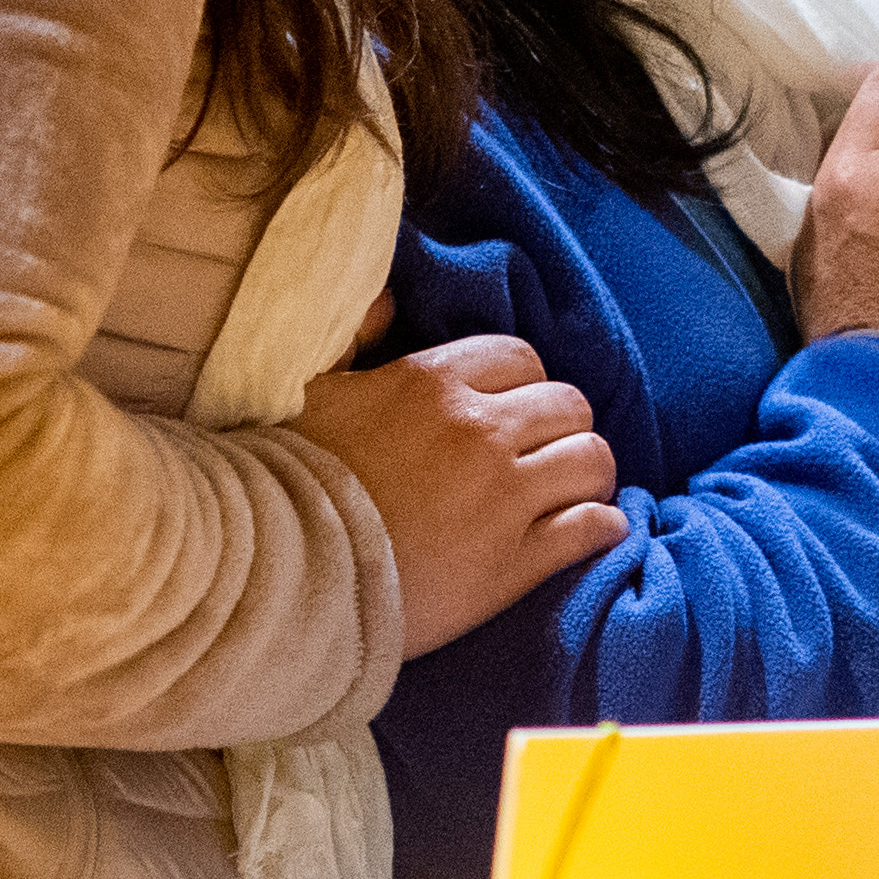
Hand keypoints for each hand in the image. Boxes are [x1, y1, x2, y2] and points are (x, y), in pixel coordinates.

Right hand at [296, 334, 627, 655]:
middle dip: (561, 427)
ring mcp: (503, 498)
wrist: (279, 575)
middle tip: (541, 454)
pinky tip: (585, 532)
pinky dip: (600, 527)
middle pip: (569, 405)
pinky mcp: (515, 563)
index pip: (520, 358)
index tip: (508, 411)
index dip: (522, 384)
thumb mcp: (304, 392)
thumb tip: (387, 302)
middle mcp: (479, 432)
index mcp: (432, 383)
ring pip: (593, 461)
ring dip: (587, 475)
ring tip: (569, 492)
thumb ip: (351, 340)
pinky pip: (593, 528)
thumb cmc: (284, 483)